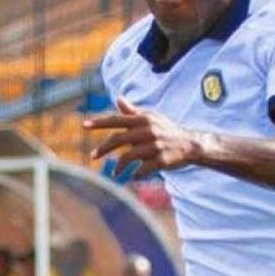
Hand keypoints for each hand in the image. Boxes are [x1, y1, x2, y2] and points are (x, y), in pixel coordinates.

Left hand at [83, 96, 201, 178]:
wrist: (190, 144)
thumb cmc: (166, 129)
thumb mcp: (151, 118)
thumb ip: (132, 112)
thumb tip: (118, 99)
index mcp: (143, 119)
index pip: (117, 119)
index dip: (100, 122)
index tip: (84, 125)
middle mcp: (148, 131)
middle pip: (118, 139)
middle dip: (103, 149)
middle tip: (93, 156)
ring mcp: (155, 146)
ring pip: (128, 157)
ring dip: (118, 167)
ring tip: (114, 173)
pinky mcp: (162, 161)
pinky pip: (142, 170)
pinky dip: (135, 175)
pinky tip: (133, 177)